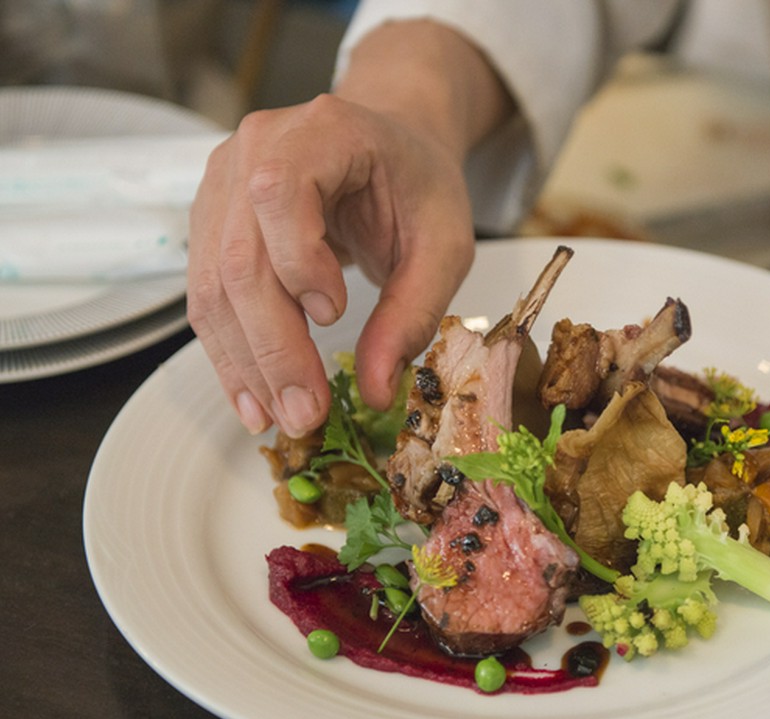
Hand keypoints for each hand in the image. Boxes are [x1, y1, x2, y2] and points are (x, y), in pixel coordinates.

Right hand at [187, 94, 474, 436]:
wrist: (392, 148)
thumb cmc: (418, 186)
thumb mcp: (444, 245)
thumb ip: (413, 312)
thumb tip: (374, 389)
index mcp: (321, 130)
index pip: (277, 192)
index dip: (296, 262)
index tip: (335, 316)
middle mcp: (255, 148)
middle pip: (238, 257)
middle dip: (272, 347)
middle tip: (305, 413)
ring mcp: (223, 185)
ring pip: (211, 287)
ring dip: (245, 364)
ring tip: (280, 418)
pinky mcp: (212, 223)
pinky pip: (206, 297)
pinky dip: (230, 353)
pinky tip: (254, 397)